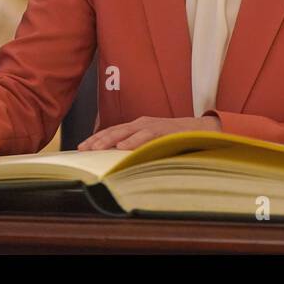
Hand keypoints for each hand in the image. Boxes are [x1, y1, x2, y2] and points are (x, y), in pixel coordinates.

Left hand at [77, 115, 221, 150]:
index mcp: (138, 126)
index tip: (81, 146)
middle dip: (98, 139)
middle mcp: (142, 123)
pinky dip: (134, 140)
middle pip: (115, 130)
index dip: (97, 138)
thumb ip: (138, 148)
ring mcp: (153, 125)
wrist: (202, 130)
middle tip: (83, 148)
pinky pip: (146, 135)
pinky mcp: (164, 130)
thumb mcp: (153, 142)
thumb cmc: (175, 138)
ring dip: (111, 139)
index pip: (113, 131)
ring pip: (127, 131)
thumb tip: (120, 160)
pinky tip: (123, 147)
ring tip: (97, 148)